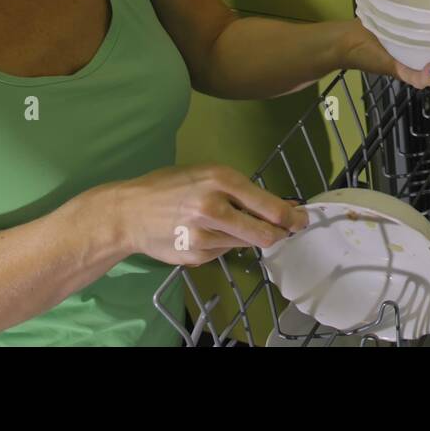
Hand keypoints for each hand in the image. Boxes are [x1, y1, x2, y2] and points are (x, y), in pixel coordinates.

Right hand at [108, 164, 308, 266]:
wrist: (128, 212)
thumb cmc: (170, 187)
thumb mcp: (207, 175)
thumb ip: (242, 191)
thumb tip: (282, 205)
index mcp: (220, 180)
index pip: (269, 207)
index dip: (292, 216)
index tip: (301, 218)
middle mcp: (214, 207)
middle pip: (265, 233)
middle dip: (281, 233)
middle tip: (288, 231)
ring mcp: (204, 235)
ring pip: (246, 243)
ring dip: (249, 237)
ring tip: (230, 224)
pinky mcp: (196, 255)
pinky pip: (224, 252)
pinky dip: (224, 244)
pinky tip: (205, 233)